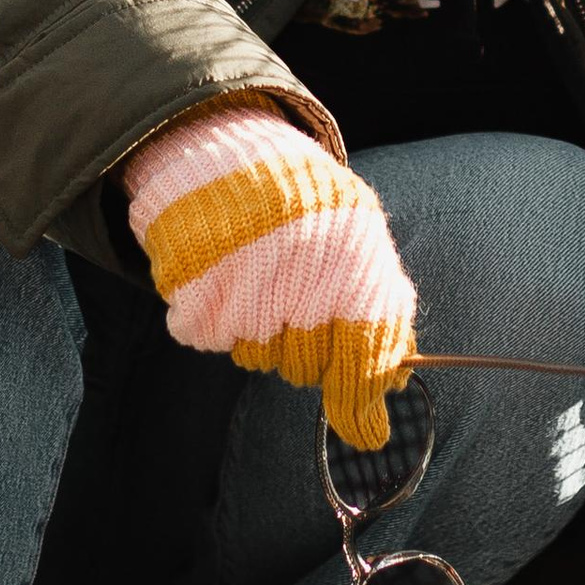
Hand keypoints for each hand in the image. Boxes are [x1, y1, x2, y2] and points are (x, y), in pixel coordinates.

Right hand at [123, 103, 416, 451]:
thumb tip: (394, 387)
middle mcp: (297, 274)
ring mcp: (239, 285)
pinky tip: (226, 276)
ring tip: (260, 278)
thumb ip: (383, 313)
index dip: (363, 396)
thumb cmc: (306, 207)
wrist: (226, 154)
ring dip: (263, 332)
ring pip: (259, 358)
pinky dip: (217, 318)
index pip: (364, 353)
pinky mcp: (190, 292)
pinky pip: (212, 340)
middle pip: (308, 367)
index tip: (368, 430)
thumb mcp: (359, 239)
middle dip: (309, 349)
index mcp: (351, 256)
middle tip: (298, 303)